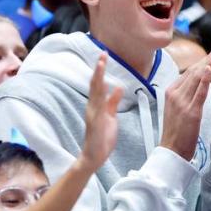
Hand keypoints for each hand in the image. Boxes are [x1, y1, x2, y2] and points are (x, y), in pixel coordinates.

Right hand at [78, 53, 122, 171]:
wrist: (94, 156)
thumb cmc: (102, 137)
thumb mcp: (110, 116)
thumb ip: (113, 102)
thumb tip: (118, 87)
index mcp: (97, 105)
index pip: (98, 84)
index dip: (100, 70)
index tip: (104, 56)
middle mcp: (92, 107)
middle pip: (95, 85)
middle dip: (98, 69)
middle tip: (102, 55)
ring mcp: (93, 115)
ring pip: (95, 93)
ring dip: (98, 78)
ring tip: (100, 66)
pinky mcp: (96, 123)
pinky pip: (99, 108)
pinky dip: (102, 98)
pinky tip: (106, 89)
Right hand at [160, 46, 210, 160]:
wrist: (171, 151)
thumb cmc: (176, 132)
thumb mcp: (177, 109)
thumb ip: (184, 95)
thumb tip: (192, 83)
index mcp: (171, 92)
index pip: (189, 72)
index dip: (203, 61)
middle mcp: (174, 94)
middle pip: (193, 71)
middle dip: (208, 58)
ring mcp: (181, 102)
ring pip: (196, 77)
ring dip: (209, 63)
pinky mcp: (189, 112)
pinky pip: (198, 92)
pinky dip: (203, 79)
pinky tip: (210, 68)